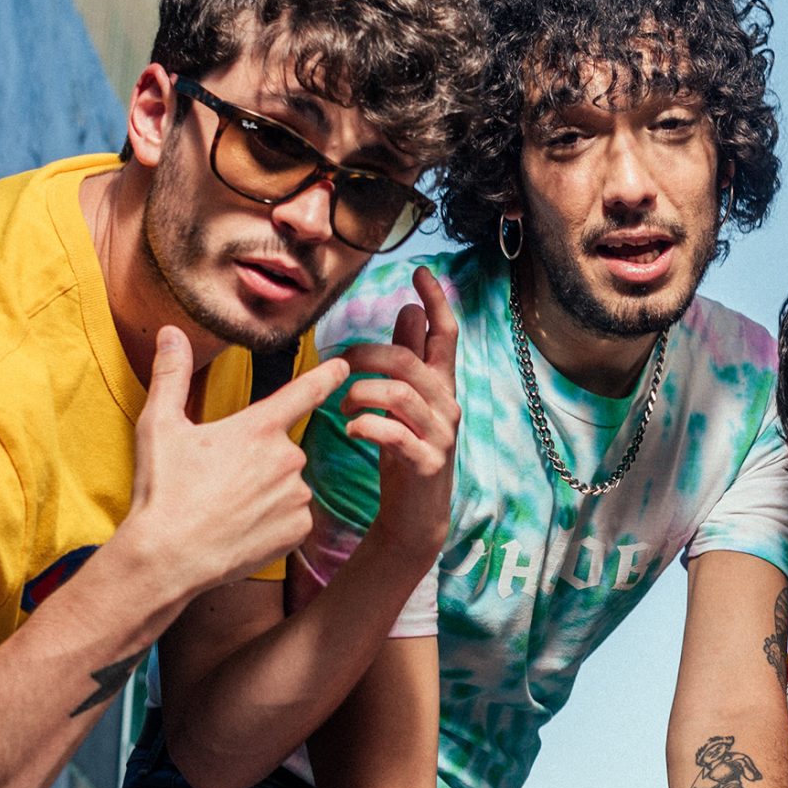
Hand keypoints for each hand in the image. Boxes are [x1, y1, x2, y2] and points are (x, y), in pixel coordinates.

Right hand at [121, 327, 349, 597]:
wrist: (169, 558)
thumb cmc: (163, 490)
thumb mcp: (159, 425)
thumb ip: (171, 375)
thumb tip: (170, 332)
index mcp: (258, 428)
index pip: (304, 392)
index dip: (327, 376)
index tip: (345, 367)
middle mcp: (287, 458)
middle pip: (282, 448)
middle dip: (258, 460)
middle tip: (219, 481)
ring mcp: (296, 496)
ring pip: (288, 484)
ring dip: (266, 491)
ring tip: (227, 508)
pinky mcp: (299, 530)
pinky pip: (293, 517)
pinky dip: (273, 521)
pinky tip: (243, 529)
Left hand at [339, 268, 458, 554]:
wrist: (415, 515)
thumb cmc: (405, 451)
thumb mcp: (406, 402)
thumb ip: (409, 359)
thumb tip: (410, 311)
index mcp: (442, 386)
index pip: (446, 334)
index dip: (436, 301)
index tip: (419, 271)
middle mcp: (448, 405)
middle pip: (410, 361)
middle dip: (368, 355)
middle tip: (339, 364)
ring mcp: (441, 435)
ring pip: (399, 394)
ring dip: (360, 393)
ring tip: (341, 406)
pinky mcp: (428, 463)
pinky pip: (395, 434)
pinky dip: (367, 427)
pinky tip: (352, 430)